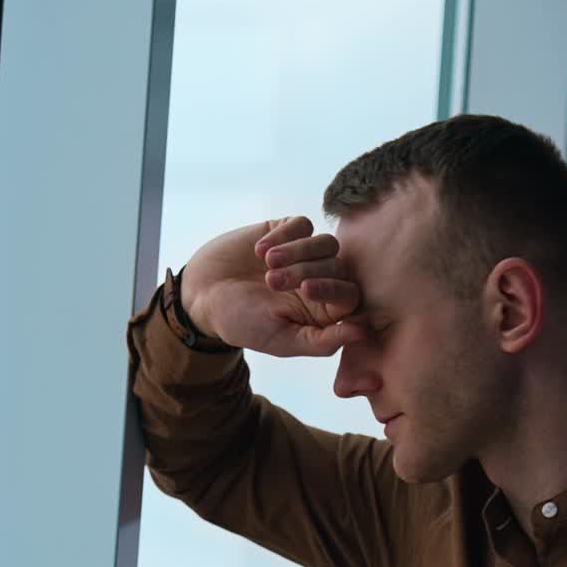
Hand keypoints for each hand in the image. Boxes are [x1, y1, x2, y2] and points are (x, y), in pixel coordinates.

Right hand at [179, 216, 368, 357]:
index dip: (334, 289)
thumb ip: (322, 341)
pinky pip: (302, 224)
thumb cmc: (243, 324)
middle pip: (338, 266)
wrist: (203, 295)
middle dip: (308, 271)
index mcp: (323, 312)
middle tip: (273, 282)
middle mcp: (319, 281)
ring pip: (325, 242)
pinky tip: (260, 251)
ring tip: (267, 265)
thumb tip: (362, 332)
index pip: (350, 295)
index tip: (306, 290)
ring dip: (297, 252)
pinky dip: (284, 235)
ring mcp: (304, 254)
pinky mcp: (285, 231)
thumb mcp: (282, 341)